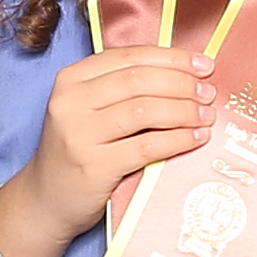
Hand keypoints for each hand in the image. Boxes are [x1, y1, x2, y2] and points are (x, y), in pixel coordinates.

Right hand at [0, 43, 217, 256]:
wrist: (47, 199)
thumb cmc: (78, 150)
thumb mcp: (88, 110)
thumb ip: (123, 89)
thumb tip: (185, 74)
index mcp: (71, 79)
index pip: (129, 57)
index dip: (171, 58)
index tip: (202, 64)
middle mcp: (71, 102)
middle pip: (139, 81)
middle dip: (182, 84)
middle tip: (208, 93)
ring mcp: (79, 134)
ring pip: (144, 110)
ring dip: (183, 110)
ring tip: (206, 115)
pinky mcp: (94, 166)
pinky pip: (146, 146)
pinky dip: (177, 139)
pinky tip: (196, 138)